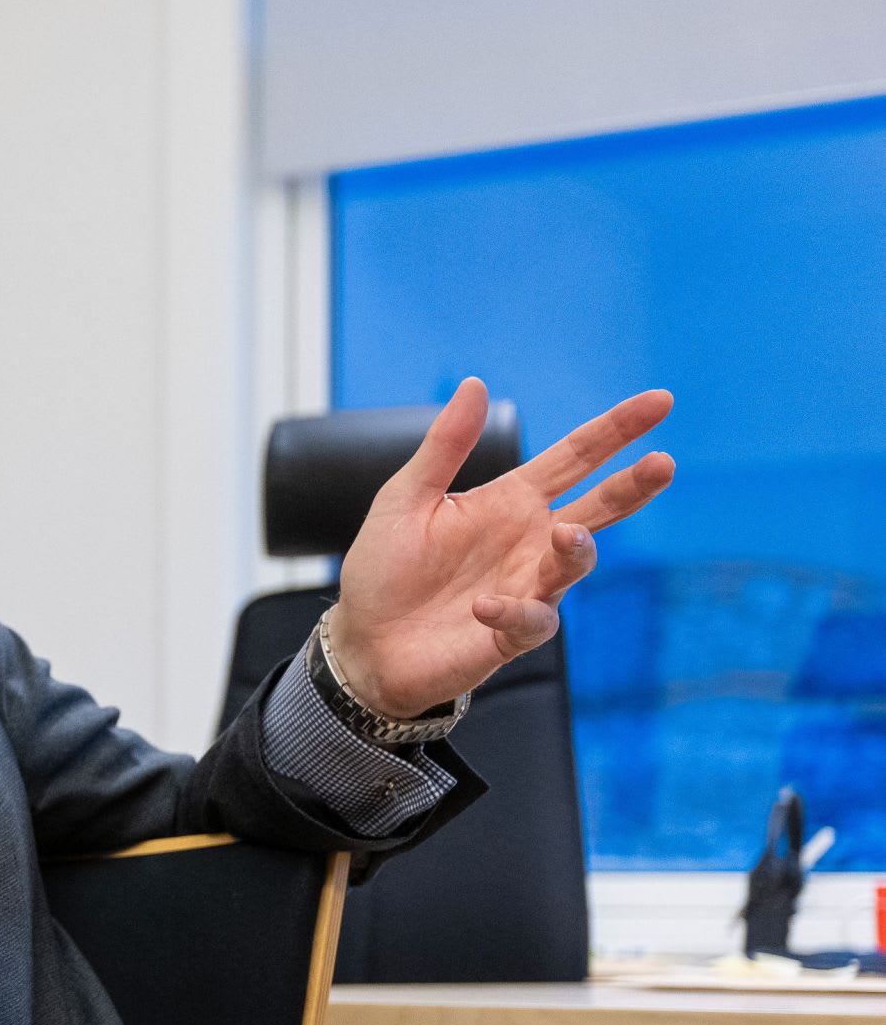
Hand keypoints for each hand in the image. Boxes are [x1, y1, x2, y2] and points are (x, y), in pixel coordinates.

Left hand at [332, 378, 675, 716]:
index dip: (616, 430)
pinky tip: (482, 604)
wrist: (361, 641)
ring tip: (566, 531)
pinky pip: (531, 619)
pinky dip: (512, 610)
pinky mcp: (511, 633)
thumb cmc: (384, 568)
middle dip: (633, 485)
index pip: (576, 457)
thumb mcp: (406, 496)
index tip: (660, 401)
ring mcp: (527, 586)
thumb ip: (445, 444)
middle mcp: (530, 540)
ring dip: (576, 547)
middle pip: (599, 507)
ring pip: (575, 562)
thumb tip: (475, 383)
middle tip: (663, 463)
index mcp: (511, 500)